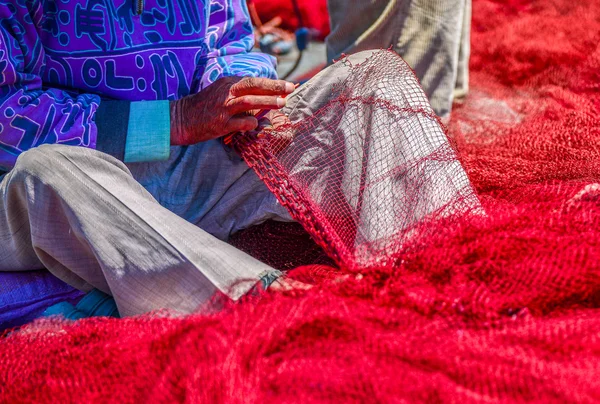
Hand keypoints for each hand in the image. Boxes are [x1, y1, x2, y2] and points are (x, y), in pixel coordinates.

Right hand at [170, 77, 294, 145]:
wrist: (181, 118)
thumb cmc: (205, 106)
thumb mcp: (222, 92)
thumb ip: (241, 92)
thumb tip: (265, 95)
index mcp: (228, 82)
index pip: (254, 80)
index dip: (272, 83)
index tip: (287, 85)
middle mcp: (226, 92)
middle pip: (253, 85)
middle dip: (274, 87)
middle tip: (291, 88)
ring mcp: (223, 108)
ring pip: (249, 101)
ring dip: (267, 102)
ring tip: (282, 103)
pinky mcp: (220, 123)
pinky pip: (240, 123)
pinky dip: (251, 123)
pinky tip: (256, 124)